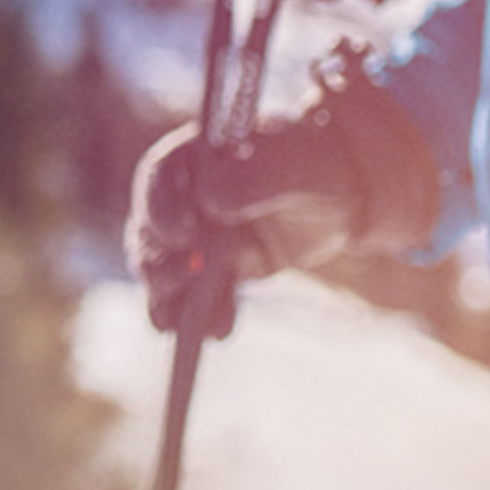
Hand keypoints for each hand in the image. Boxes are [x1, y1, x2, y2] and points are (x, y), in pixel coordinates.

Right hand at [128, 85, 440, 333]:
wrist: (339, 196)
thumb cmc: (313, 166)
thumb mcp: (292, 168)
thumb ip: (253, 179)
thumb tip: (209, 201)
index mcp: (190, 157)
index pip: (158, 179)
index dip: (161, 208)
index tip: (184, 235)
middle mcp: (182, 195)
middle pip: (151, 229)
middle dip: (160, 259)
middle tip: (186, 280)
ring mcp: (195, 234)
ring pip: (164, 267)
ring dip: (168, 295)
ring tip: (182, 325)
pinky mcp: (214, 268)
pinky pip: (194, 294)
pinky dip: (199, 315)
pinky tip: (217, 331)